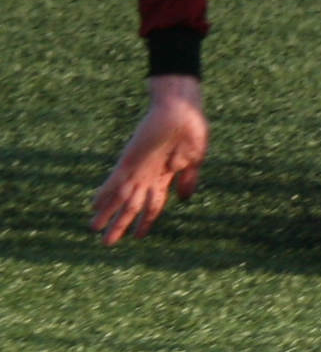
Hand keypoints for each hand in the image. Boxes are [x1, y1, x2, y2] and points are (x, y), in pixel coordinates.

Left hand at [93, 77, 206, 243]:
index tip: (138, 237)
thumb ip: (188, 180)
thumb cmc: (192, 130)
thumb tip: (183, 199)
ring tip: (94, 229)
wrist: (180, 108)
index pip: (152, 206)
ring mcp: (137, 169)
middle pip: (131, 207)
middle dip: (120, 225)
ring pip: (119, 198)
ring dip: (107, 214)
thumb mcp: (195, 159)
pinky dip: (105, 194)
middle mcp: (148, 177)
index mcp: (165, 178)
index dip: (145, 222)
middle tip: (107, 243)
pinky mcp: (130, 160)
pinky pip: (114, 181)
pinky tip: (94, 205)